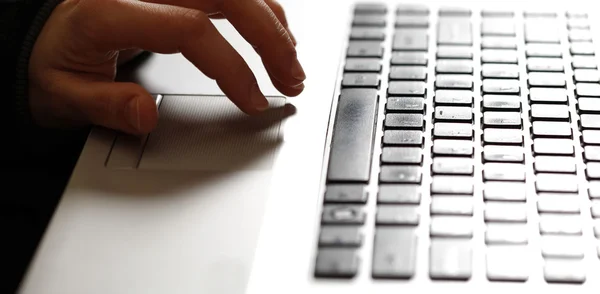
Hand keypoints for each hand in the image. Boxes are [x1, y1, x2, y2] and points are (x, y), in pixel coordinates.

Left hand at [28, 0, 304, 134]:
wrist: (40, 35)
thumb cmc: (49, 62)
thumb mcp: (60, 95)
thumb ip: (104, 105)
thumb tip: (147, 113)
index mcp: (111, 11)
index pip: (191, 30)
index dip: (232, 67)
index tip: (253, 102)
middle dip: (270, 39)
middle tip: (293, 80)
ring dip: (271, 23)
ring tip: (292, 63)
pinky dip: (257, 11)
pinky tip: (273, 34)